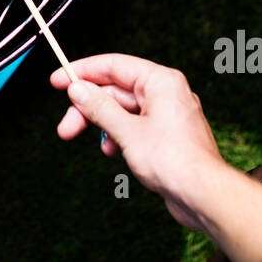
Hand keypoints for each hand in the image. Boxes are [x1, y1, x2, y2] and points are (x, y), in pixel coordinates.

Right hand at [51, 55, 226, 229]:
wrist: (203, 195)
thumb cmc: (175, 161)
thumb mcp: (127, 132)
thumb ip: (99, 108)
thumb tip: (78, 90)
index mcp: (160, 81)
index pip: (113, 65)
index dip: (83, 72)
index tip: (58, 80)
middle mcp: (165, 93)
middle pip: (115, 90)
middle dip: (88, 108)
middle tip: (66, 126)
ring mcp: (166, 115)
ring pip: (123, 110)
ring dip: (102, 125)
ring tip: (96, 146)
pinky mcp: (165, 135)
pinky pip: (134, 126)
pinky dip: (118, 137)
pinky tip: (112, 151)